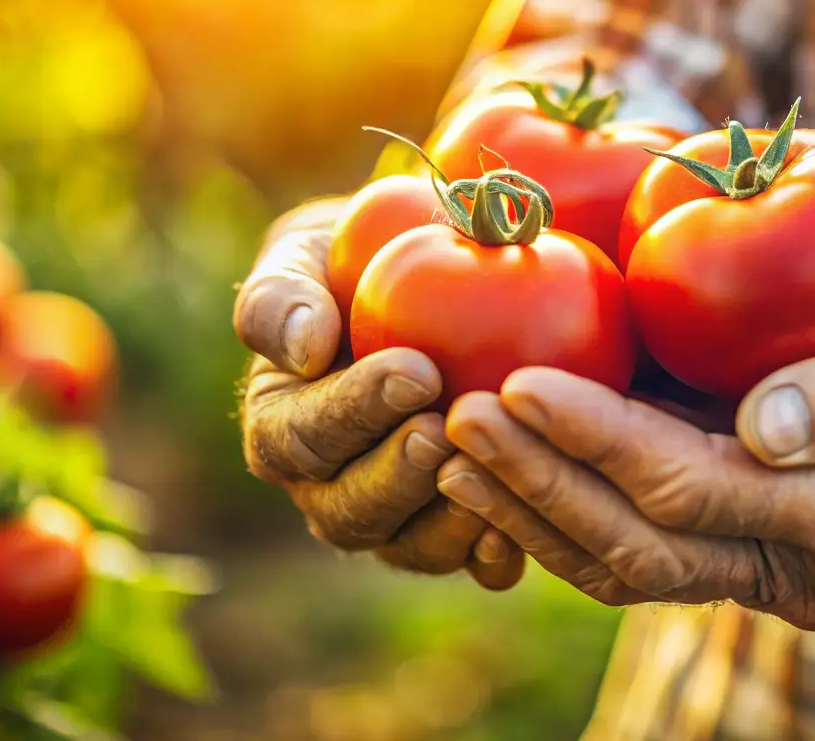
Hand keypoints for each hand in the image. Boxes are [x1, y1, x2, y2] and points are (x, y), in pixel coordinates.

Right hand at [236, 197, 523, 588]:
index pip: (301, 436)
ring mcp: (394, 519)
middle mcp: (328, 487)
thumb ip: (286, 293)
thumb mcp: (311, 252)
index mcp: (283, 424)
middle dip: (399, 475)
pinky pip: (470, 561)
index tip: (417, 370)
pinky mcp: (454, 534)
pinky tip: (531, 522)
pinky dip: (496, 550)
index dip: (354, 411)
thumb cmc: (364, 256)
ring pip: (409, 546)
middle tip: (450, 431)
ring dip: (450, 520)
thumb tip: (303, 347)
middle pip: (348, 509)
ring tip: (496, 475)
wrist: (441, 289)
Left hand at [435, 281, 814, 628]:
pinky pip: (639, 545)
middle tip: (454, 417)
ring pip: (625, 563)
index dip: (598, 440)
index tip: (517, 381)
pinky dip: (564, 507)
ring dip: (533, 508)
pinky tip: (508, 459)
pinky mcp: (746, 548)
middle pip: (638, 546)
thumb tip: (765, 427)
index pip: (694, 491)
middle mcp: (803, 572)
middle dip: (538, 486)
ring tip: (453, 444)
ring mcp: (770, 570)